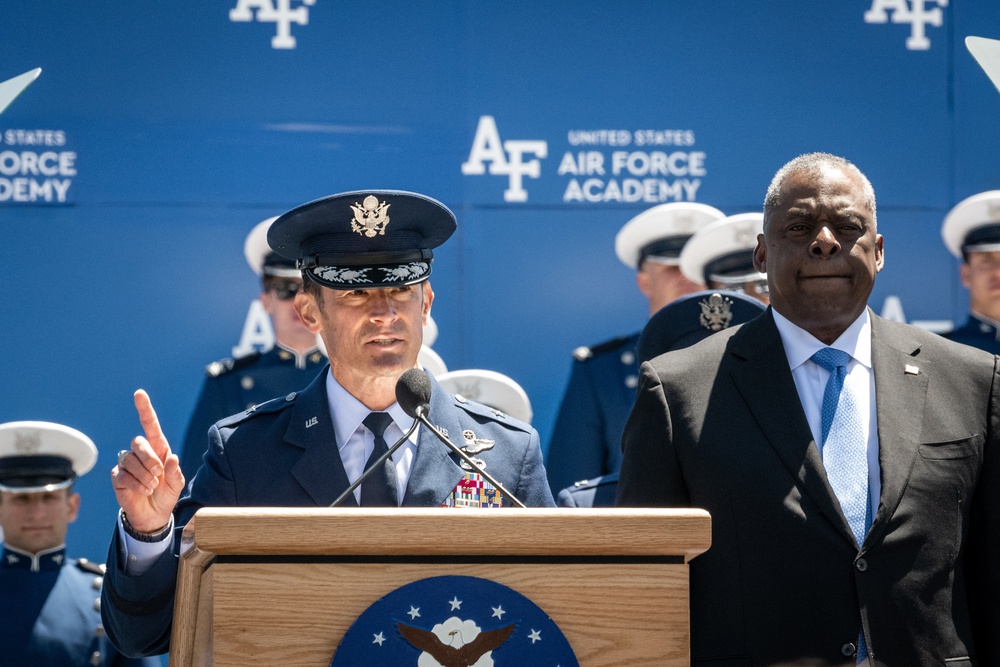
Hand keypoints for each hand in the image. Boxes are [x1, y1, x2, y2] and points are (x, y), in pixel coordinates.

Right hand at [111, 389, 185, 532]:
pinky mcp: (118, 477)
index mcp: (158, 449)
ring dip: (145, 476)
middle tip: (159, 475)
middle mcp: (141, 453)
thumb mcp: (177, 484)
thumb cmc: (166, 494)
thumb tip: (171, 457)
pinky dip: (136, 484)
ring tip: (152, 486)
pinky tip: (143, 491)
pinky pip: (123, 475)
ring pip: (130, 460)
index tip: (139, 394)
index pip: (150, 425)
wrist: (154, 515)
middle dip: (150, 459)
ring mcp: (127, 464)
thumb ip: (176, 472)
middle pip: (139, 442)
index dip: (144, 409)